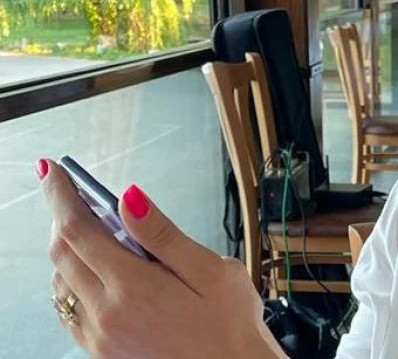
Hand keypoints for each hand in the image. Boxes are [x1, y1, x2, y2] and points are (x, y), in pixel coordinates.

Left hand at [38, 159, 285, 358]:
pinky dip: (71, 280)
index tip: (53, 171)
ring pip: (60, 281)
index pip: (78, 229)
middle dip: (63, 216)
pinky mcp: (102, 351)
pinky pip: (68, 309)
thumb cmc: (230, 326)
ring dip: (68, 248)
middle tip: (76, 194)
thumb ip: (163, 234)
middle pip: (62, 252)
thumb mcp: (212, 271)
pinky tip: (96, 271)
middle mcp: (107, 313)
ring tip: (95, 231)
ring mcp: (100, 336)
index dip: (61, 195)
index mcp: (134, 287)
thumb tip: (129, 198)